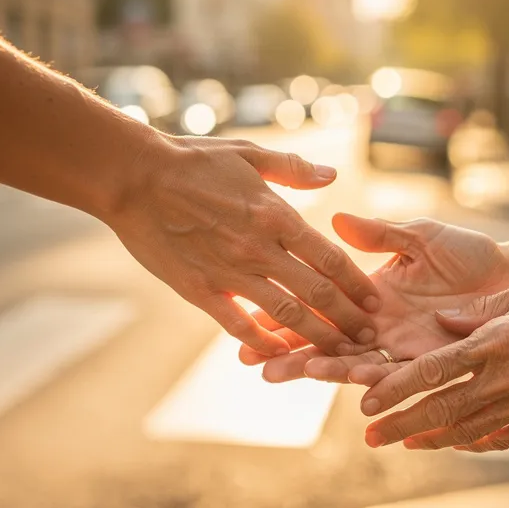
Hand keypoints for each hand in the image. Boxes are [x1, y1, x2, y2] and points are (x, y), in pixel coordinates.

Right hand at [105, 135, 380, 356]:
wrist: (133, 177)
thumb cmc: (192, 160)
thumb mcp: (249, 153)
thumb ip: (294, 169)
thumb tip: (332, 176)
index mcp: (276, 215)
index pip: (330, 258)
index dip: (357, 284)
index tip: (375, 303)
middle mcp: (259, 248)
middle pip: (317, 293)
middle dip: (348, 320)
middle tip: (370, 339)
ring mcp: (229, 272)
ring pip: (286, 315)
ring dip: (317, 337)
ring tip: (339, 354)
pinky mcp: (199, 290)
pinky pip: (237, 324)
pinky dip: (261, 342)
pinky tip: (277, 354)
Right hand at [238, 214, 508, 381]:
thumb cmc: (470, 254)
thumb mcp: (421, 237)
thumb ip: (380, 234)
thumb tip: (336, 217)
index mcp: (371, 294)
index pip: (319, 305)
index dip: (286, 313)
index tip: (251, 316)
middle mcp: (379, 326)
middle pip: (325, 342)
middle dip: (287, 351)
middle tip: (248, 359)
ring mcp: (402, 347)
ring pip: (351, 363)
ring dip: (316, 367)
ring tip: (280, 371)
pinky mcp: (430, 361)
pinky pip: (395, 373)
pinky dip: (367, 377)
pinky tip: (341, 379)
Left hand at [356, 278, 508, 451]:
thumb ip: (476, 312)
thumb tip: (438, 324)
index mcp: (498, 342)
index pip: (433, 371)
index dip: (396, 389)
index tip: (366, 402)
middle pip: (442, 410)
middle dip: (400, 425)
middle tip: (370, 437)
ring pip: (466, 431)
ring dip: (428, 439)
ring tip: (401, 442)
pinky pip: (497, 439)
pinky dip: (468, 442)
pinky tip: (448, 442)